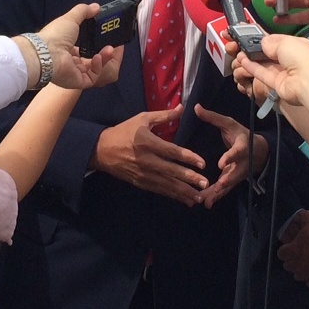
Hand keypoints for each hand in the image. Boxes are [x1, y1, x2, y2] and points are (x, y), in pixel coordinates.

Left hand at [33, 3, 118, 89]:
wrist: (47, 53)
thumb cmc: (56, 35)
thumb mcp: (71, 18)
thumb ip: (84, 12)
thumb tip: (96, 7)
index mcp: (65, 49)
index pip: (81, 50)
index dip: (92, 45)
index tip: (103, 39)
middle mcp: (69, 63)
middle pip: (89, 60)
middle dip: (102, 53)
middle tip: (112, 46)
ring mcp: (73, 73)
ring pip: (93, 69)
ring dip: (103, 58)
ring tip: (110, 49)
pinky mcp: (78, 82)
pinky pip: (92, 77)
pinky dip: (98, 67)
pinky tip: (98, 57)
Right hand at [91, 107, 209, 203]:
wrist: (101, 150)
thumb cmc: (124, 131)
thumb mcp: (142, 119)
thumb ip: (164, 115)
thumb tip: (182, 107)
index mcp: (147, 142)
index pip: (171, 151)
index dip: (188, 158)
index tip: (203, 163)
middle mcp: (146, 160)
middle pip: (171, 171)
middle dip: (189, 179)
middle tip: (206, 184)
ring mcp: (143, 174)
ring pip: (167, 184)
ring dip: (184, 192)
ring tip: (200, 197)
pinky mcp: (140, 183)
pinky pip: (160, 190)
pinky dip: (173, 196)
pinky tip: (186, 200)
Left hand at [196, 105, 255, 208]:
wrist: (259, 151)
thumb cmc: (240, 134)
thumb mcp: (229, 123)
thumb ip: (213, 118)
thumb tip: (195, 107)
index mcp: (242, 146)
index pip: (237, 152)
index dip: (230, 158)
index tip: (221, 164)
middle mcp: (242, 163)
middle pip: (235, 173)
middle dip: (226, 181)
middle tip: (217, 187)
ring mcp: (239, 174)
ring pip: (228, 185)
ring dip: (217, 193)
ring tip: (206, 201)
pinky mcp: (233, 181)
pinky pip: (225, 190)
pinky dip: (215, 197)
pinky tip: (205, 203)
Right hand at [232, 32, 308, 108]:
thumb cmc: (304, 57)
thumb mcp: (285, 42)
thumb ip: (271, 42)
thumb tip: (263, 42)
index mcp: (304, 47)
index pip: (283, 41)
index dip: (269, 38)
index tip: (255, 35)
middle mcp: (297, 61)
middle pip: (274, 54)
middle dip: (259, 49)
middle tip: (244, 43)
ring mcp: (288, 74)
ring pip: (267, 65)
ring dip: (253, 59)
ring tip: (240, 52)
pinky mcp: (280, 85)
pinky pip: (264, 75)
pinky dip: (254, 68)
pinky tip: (243, 61)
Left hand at [277, 210, 308, 287]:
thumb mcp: (308, 217)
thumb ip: (296, 219)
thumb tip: (291, 223)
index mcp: (294, 250)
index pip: (281, 254)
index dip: (285, 249)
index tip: (290, 245)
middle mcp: (299, 264)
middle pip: (288, 266)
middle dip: (291, 259)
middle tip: (298, 253)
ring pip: (297, 276)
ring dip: (299, 269)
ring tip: (305, 263)